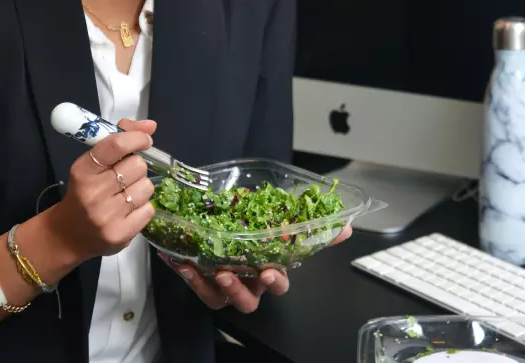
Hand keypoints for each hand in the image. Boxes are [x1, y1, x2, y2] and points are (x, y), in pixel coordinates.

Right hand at [48, 119, 156, 261]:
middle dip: (135, 167)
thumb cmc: (83, 193)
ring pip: (146, 186)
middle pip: (137, 165)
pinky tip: (127, 211)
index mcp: (83, 170)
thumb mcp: (92, 164)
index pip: (116, 145)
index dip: (136, 138)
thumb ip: (118, 140)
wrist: (67, 236)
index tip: (145, 139)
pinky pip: (149, 209)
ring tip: (124, 195)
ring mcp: (106, 216)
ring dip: (140, 188)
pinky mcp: (120, 234)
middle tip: (124, 176)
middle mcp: (93, 193)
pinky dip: (142, 208)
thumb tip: (151, 125)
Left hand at [160, 223, 353, 312]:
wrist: (226, 230)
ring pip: (219, 299)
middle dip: (239, 289)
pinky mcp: (202, 283)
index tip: (268, 270)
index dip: (275, 280)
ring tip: (202, 267)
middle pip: (248, 299)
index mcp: (269, 271)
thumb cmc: (258, 233)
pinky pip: (194, 284)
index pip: (279, 283)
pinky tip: (177, 256)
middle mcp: (248, 284)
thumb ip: (315, 230)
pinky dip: (186, 272)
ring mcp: (224, 287)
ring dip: (209, 285)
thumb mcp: (283, 225)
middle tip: (229, 273)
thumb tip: (347, 227)